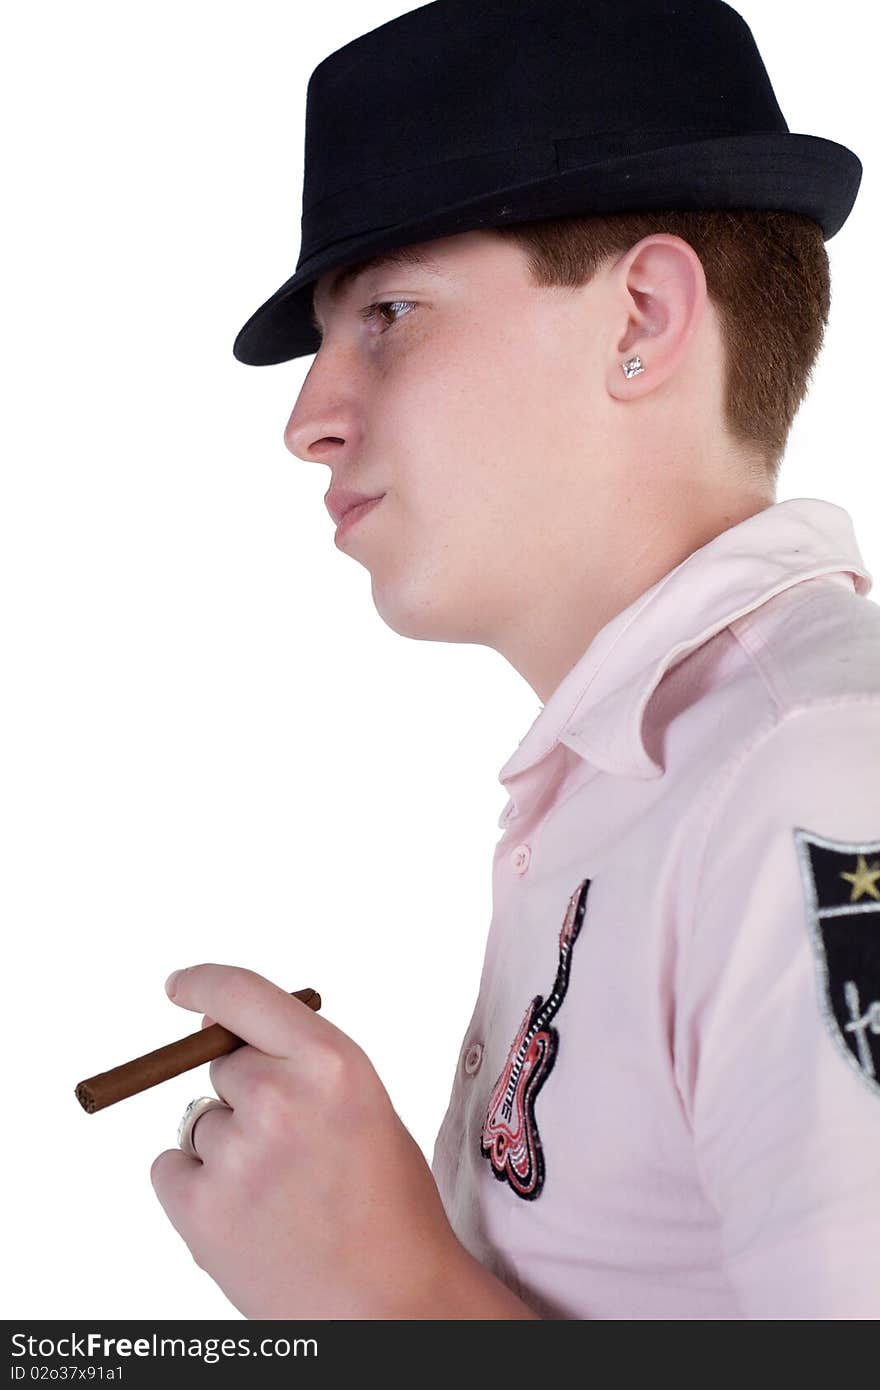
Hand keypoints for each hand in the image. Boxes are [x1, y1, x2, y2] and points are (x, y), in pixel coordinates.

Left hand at [149, 963, 465, 1318]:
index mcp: (332, 1062)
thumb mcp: (363, 1107)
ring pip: (201, 1122)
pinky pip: (170, 1168)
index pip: (245, 994)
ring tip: (280, 1197)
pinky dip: (196, 1189)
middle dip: (247, 1095)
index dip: (205, 984)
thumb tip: (219, 1029)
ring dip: (227, 1149)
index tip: (179, 986)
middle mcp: (279, 1097)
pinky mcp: (199, 1208)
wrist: (390, 1305)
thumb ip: (301, 1063)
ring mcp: (236, 1154)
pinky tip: (246, 1218)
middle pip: (224, 1065)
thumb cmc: (387, 1204)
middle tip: (292, 1150)